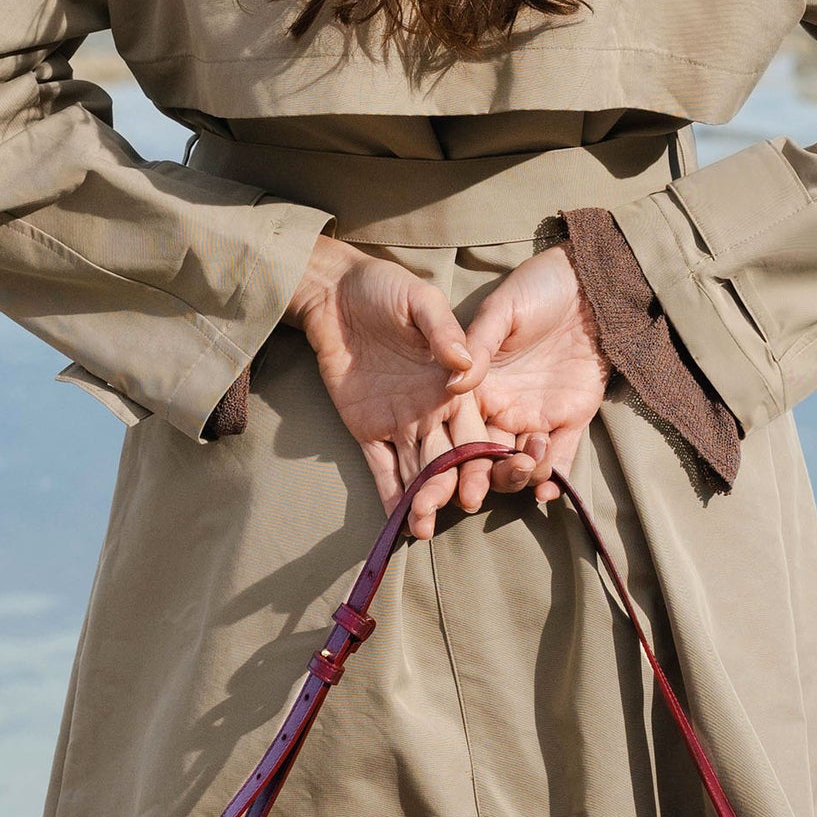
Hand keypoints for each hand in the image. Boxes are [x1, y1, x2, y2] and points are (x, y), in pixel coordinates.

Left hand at [288, 236, 503, 536]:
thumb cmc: (385, 288)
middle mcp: (432, 410)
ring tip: (422, 528)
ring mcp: (400, 422)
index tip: (481, 483)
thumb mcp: (419, 301)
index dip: (479, 458)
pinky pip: (381, 467)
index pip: (473, 429)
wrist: (335, 293)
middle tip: (447, 511)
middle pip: (447, 458)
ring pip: (416, 470)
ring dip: (421, 499)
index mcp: (453, 385)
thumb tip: (463, 362)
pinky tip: (397, 521)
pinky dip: (389, 494)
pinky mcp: (367, 428)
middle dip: (450, 487)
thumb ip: (442, 331)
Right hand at [454, 242, 609, 509]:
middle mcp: (502, 407)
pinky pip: (562, 456)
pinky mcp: (571, 418)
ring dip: (520, 476)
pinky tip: (549, 489)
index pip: (458, 427)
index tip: (446, 477)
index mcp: (477, 384)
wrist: (590, 284)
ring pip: (522, 462)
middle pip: (485, 455)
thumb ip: (479, 345)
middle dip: (482, 478)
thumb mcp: (502, 310)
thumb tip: (453, 384)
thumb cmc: (538, 289)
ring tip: (527, 469)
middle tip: (480, 492)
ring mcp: (537, 415)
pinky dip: (555, 476)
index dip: (451, 455)